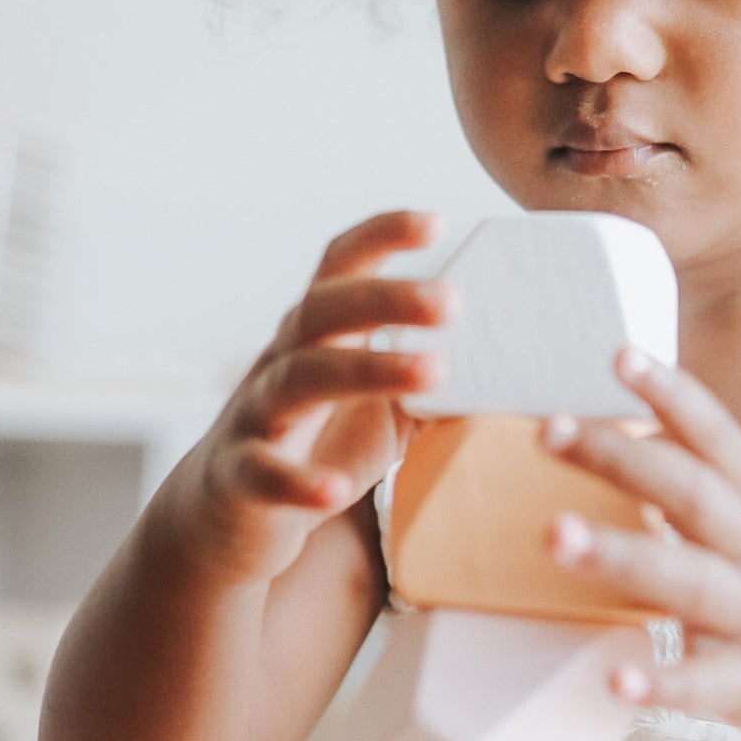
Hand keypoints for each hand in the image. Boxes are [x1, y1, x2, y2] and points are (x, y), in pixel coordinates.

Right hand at [179, 210, 454, 588]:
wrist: (226, 519)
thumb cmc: (318, 447)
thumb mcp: (380, 406)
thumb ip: (429, 378)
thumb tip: (513, 360)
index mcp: (316, 334)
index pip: (340, 266)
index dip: (380, 236)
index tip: (436, 221)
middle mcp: (281, 360)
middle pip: (323, 310)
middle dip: (386, 298)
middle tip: (453, 301)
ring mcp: (256, 415)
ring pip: (300, 378)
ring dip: (367, 371)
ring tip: (433, 371)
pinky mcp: (238, 476)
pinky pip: (264, 472)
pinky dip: (298, 481)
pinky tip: (336, 490)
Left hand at [541, 347, 740, 740]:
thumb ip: (720, 493)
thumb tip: (640, 444)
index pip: (718, 438)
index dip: (672, 393)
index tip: (620, 354)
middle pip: (691, 491)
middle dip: (619, 457)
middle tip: (548, 429)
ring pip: (690, 578)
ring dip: (620, 555)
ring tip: (553, 535)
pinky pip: (710, 683)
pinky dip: (664, 683)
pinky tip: (616, 682)